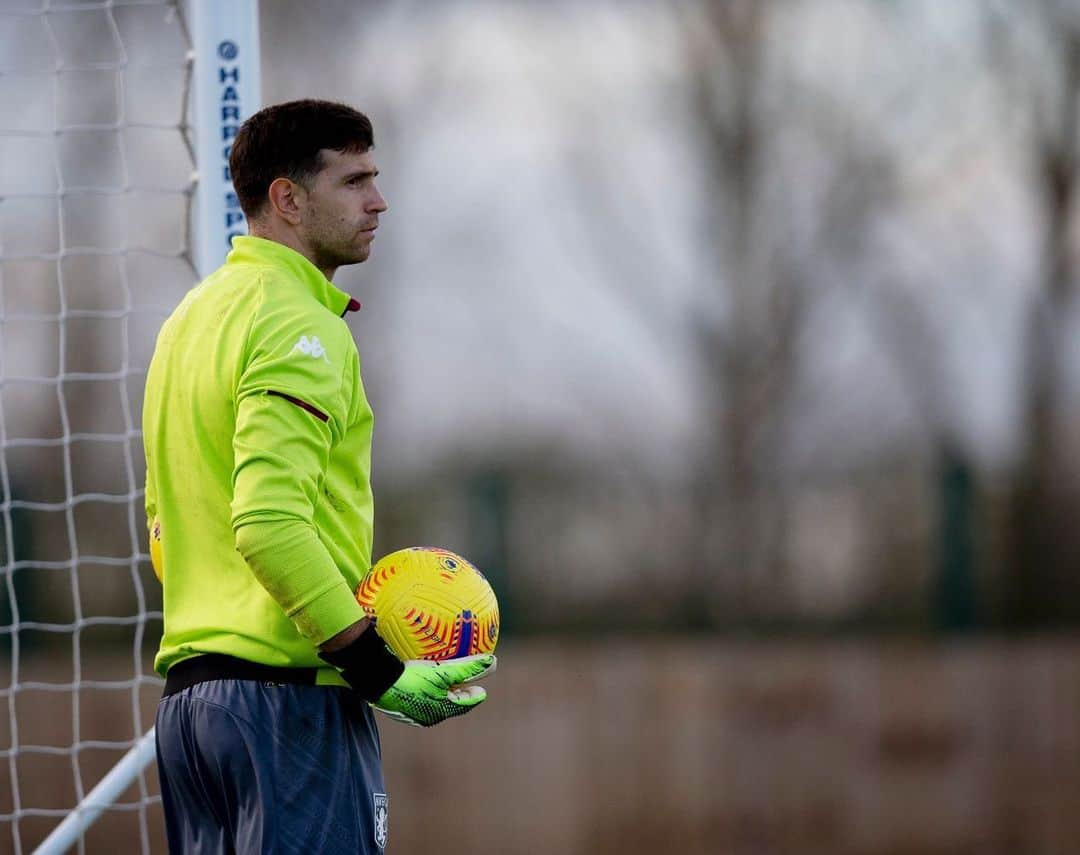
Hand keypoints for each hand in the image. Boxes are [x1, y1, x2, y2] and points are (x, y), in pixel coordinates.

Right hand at [373, 654, 496, 726]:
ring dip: (441, 692)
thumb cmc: (412, 679)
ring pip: (431, 700)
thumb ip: (468, 669)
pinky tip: (419, 676)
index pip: (462, 705)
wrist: (377, 682)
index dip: (473, 698)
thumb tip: (494, 663)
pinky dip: (424, 687)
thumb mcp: (444, 672)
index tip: (482, 692)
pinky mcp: (398, 702)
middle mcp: (426, 714)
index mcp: (439, 710)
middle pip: (448, 704)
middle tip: (466, 688)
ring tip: (444, 682)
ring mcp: (411, 710)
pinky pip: (417, 694)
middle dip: (458, 696)